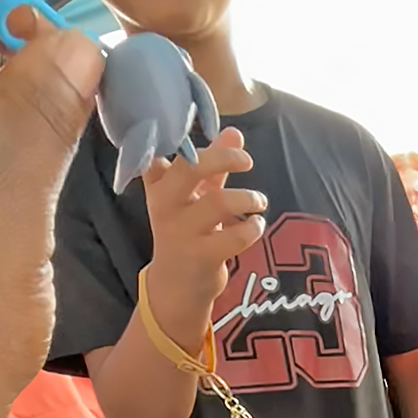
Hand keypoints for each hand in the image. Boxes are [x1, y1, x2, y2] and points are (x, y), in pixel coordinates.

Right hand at [137, 128, 264, 313]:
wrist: (176, 285)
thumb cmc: (187, 231)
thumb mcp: (194, 197)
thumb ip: (213, 166)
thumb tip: (234, 132)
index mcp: (161, 186)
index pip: (158, 154)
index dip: (174, 139)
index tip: (198, 137)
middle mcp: (166, 206)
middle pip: (189, 168)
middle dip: (223, 158)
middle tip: (246, 161)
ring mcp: (182, 232)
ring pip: (218, 202)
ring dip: (248, 197)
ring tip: (259, 201)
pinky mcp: (201, 257)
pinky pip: (235, 236)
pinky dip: (253, 226)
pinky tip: (256, 224)